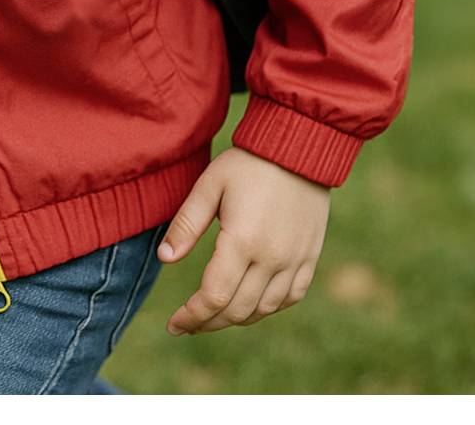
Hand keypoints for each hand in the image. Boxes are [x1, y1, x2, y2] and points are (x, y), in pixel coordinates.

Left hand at [157, 145, 328, 334]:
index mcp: (243, 241)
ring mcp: (295, 261)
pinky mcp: (309, 258)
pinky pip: (290, 298)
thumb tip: (164, 258)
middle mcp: (272, 259)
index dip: (192, 316)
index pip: (214, 296)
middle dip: (209, 322)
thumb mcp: (209, 185)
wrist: (298, 149)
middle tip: (188, 324)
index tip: (174, 325)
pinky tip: (249, 305)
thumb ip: (186, 224)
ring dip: (236, 319)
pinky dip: (267, 308)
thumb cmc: (247, 164)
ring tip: (213, 316)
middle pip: (238, 310)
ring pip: (264, 309)